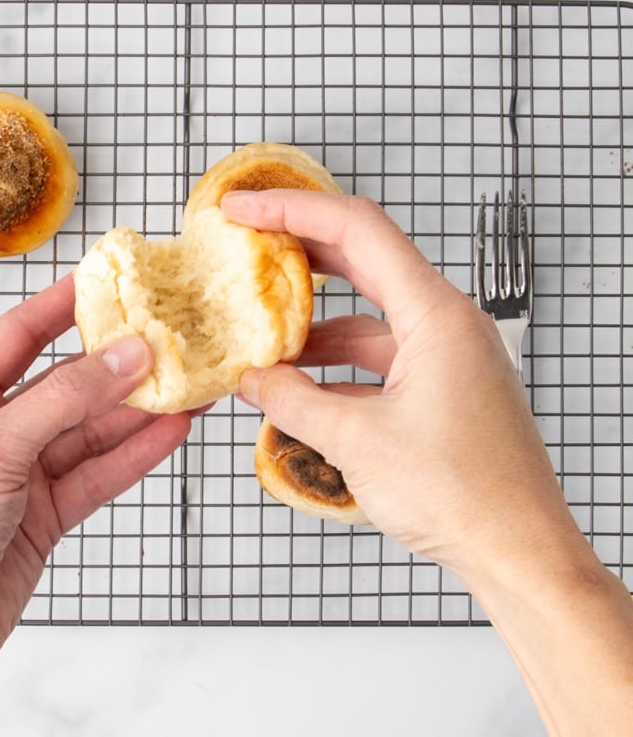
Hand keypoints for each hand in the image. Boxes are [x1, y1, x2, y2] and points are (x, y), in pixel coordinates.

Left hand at [0, 274, 192, 734]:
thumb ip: (64, 399)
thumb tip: (125, 355)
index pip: (16, 337)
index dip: (60, 306)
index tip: (103, 281)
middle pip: (66, 386)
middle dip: (117, 366)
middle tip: (167, 342)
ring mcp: (23, 474)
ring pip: (91, 431)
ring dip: (138, 411)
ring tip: (187, 386)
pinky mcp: (48, 512)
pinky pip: (99, 472)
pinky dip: (135, 453)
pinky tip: (170, 432)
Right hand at [222, 189, 632, 735]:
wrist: (519, 552)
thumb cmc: (463, 496)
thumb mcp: (356, 441)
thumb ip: (292, 400)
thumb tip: (253, 378)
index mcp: (435, 314)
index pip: (356, 229)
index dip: (291, 209)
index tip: (241, 208)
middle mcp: (445, 322)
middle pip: (362, 260)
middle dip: (298, 252)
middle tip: (245, 248)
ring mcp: (445, 354)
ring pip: (365, 316)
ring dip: (312, 325)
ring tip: (261, 339)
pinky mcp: (440, 385)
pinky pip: (377, 356)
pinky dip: (335, 364)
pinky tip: (298, 384)